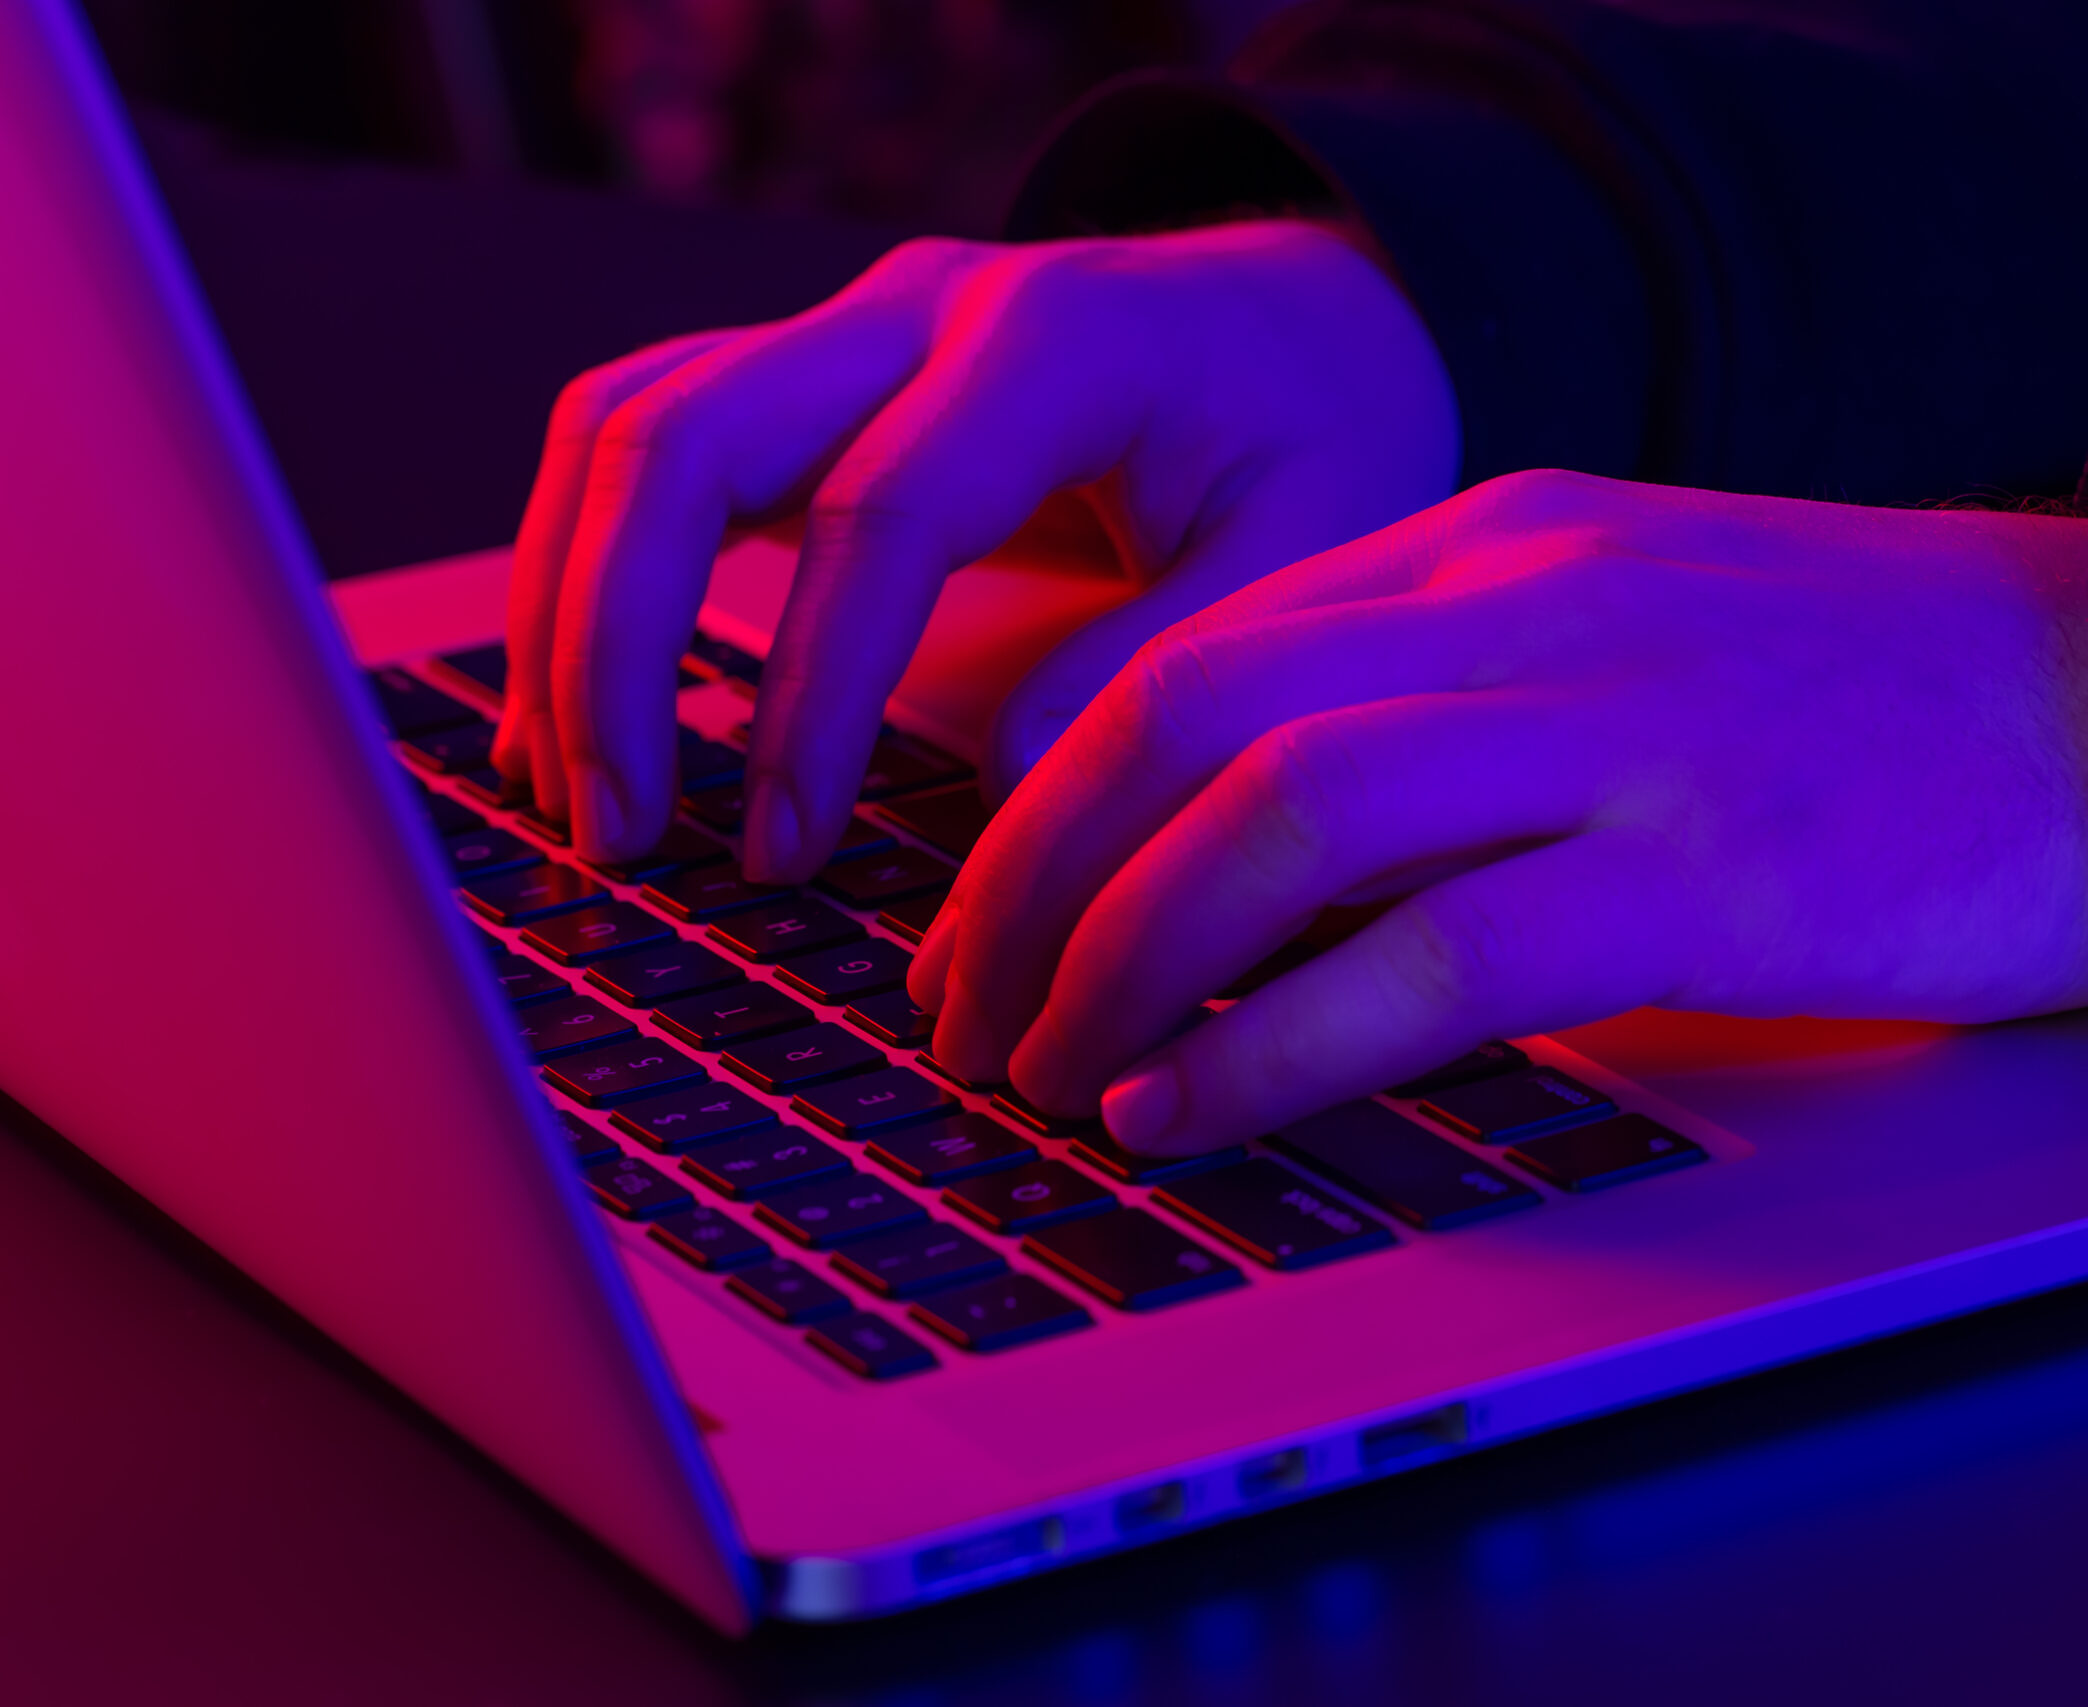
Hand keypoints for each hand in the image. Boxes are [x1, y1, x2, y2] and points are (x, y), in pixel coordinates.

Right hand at [491, 220, 1457, 877]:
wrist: (1308, 327)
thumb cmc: (1319, 440)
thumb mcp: (1314, 553)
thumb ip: (1162, 665)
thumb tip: (996, 805)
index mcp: (1054, 339)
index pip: (878, 514)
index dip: (810, 697)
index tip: (783, 852)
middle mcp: (917, 306)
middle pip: (678, 438)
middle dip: (610, 646)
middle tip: (618, 835)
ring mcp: (845, 330)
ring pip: (622, 430)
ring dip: (565, 615)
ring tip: (574, 799)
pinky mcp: (809, 381)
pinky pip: (642, 447)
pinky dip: (586, 575)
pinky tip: (579, 715)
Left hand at [912, 471, 2087, 1153]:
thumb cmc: (1877, 692)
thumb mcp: (1629, 626)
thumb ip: (1448, 696)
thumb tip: (1245, 839)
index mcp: (1496, 544)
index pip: (1195, 649)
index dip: (1045, 796)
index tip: (982, 916)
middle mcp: (1531, 605)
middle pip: (1188, 715)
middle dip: (1030, 879)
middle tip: (965, 1014)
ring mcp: (1622, 726)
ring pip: (1279, 814)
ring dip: (1120, 958)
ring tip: (1051, 1073)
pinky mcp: (1709, 869)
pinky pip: (1433, 953)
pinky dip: (1276, 1042)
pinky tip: (1195, 1112)